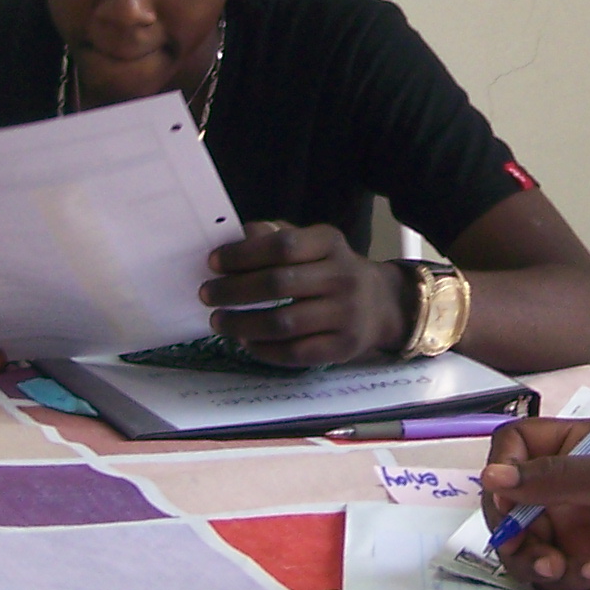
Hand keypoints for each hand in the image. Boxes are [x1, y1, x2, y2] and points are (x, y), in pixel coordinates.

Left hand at [201, 223, 409, 366]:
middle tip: (207, 294)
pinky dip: (263, 349)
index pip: (282, 245)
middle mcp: (342, 277)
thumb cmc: (333, 270)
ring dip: (242, 324)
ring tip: (219, 321)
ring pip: (282, 323)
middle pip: (278, 284)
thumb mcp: (313, 244)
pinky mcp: (343, 347)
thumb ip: (276, 236)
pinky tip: (246, 341)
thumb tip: (236, 237)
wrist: (382, 305)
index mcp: (330, 243)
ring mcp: (346, 315)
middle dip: (234, 291)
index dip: (243, 254)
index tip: (213, 262)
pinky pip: (294, 352)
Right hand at [479, 417, 589, 589]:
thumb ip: (553, 479)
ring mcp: (577, 527)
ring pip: (523, 545)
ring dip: (533, 560)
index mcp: (576, 447)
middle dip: (511, 528)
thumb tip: (491, 478)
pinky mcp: (587, 565)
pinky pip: (551, 576)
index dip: (501, 469)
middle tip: (527, 546)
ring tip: (561, 570)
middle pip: (508, 503)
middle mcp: (569, 486)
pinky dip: (564, 578)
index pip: (515, 446)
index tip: (503, 497)